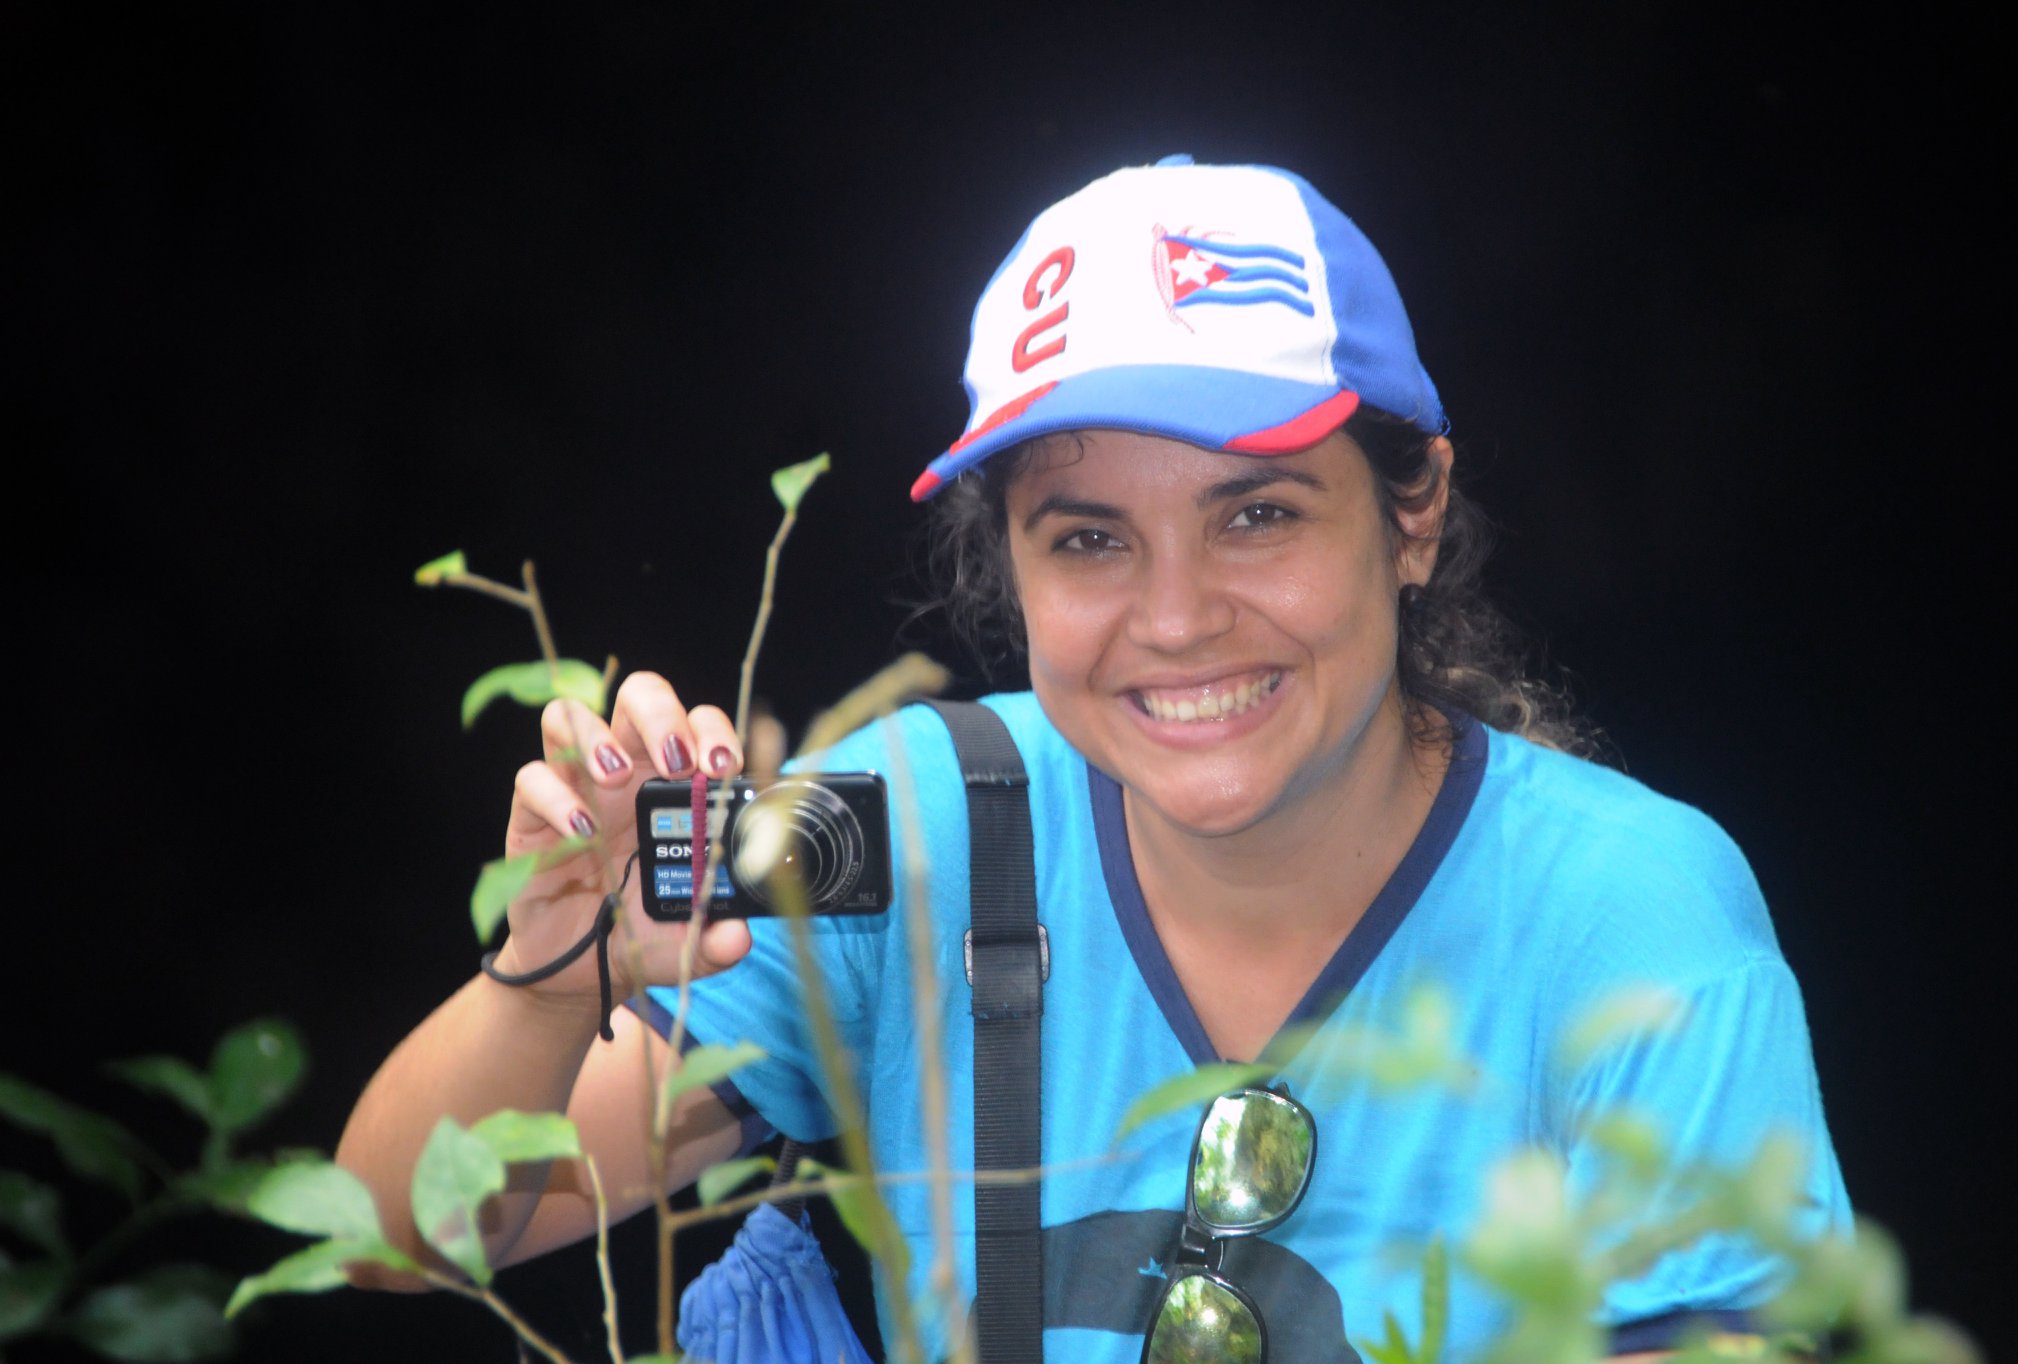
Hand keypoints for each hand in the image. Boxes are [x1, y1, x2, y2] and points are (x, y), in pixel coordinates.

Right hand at [493, 672, 752, 1009]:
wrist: (582, 970)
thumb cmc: (643, 934)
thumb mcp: (688, 941)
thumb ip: (717, 937)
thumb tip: (737, 937)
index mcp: (676, 786)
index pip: (697, 726)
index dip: (713, 732)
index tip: (723, 770)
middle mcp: (626, 772)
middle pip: (638, 696)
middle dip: (661, 715)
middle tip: (678, 763)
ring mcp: (574, 787)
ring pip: (571, 715)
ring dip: (597, 736)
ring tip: (618, 779)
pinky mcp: (530, 815)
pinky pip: (531, 779)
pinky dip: (554, 796)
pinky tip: (581, 831)